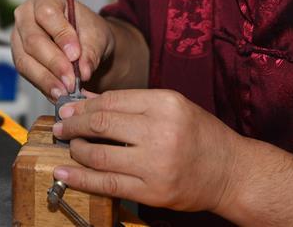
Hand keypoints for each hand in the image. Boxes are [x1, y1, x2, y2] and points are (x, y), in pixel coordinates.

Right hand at [10, 0, 114, 100]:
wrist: (84, 43)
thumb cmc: (88, 30)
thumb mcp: (97, 34)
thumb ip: (91, 50)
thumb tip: (84, 70)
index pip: (47, 14)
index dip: (61, 35)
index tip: (75, 54)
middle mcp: (25, 15)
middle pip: (33, 39)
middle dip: (54, 63)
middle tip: (71, 80)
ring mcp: (18, 37)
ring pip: (25, 59)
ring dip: (46, 79)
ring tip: (65, 92)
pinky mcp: (19, 57)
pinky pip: (26, 73)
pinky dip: (43, 85)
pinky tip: (57, 94)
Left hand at [52, 89, 242, 212]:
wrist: (231, 172)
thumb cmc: (201, 136)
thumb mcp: (171, 107)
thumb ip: (130, 103)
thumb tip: (87, 100)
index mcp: (166, 104)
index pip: (112, 100)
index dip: (84, 105)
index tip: (69, 108)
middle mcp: (161, 131)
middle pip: (102, 124)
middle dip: (74, 124)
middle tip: (61, 125)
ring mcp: (156, 164)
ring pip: (100, 154)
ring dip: (76, 149)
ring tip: (69, 145)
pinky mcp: (152, 191)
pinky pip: (107, 184)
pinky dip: (81, 179)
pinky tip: (64, 173)